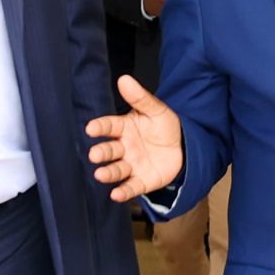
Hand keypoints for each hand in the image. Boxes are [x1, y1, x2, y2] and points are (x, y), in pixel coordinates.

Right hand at [85, 75, 184, 202]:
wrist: (183, 147)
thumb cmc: (164, 127)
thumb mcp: (156, 110)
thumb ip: (140, 97)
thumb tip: (124, 79)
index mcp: (124, 128)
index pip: (109, 126)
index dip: (100, 127)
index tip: (91, 128)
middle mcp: (124, 148)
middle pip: (109, 150)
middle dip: (101, 153)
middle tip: (94, 155)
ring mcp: (131, 165)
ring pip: (117, 170)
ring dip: (108, 173)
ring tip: (100, 174)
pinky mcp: (141, 181)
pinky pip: (131, 187)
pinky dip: (123, 192)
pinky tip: (116, 195)